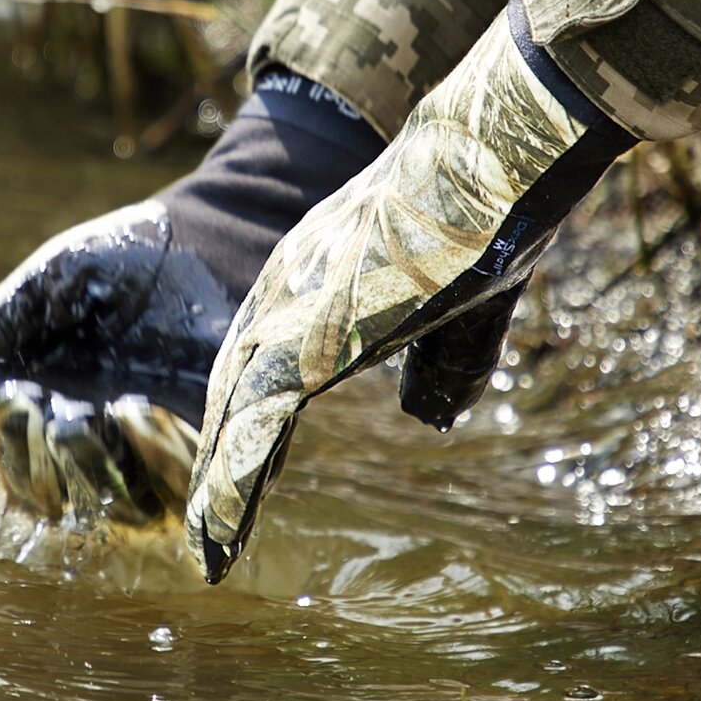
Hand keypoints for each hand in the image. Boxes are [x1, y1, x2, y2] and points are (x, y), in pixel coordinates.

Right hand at [0, 199, 237, 525]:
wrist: (203, 242)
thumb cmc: (121, 260)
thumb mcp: (44, 287)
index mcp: (43, 405)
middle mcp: (94, 439)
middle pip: (41, 497)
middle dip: (30, 460)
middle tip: (45, 407)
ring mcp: (152, 449)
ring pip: (108, 505)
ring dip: (83, 468)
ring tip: (83, 414)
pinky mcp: (210, 446)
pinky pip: (179, 490)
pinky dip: (148, 461)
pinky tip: (134, 409)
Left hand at [185, 0, 635, 582]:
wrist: (494, 156)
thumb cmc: (488, 220)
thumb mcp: (465, 306)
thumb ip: (444, 364)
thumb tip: (427, 421)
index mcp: (321, 282)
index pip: (270, 362)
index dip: (254, 418)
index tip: (251, 469)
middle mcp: (289, 291)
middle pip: (237, 387)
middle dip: (223, 451)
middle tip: (208, 515)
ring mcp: (292, 310)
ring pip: (234, 413)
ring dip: (219, 482)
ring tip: (206, 544)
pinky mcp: (310, 333)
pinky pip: (255, 424)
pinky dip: (232, 485)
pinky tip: (216, 536)